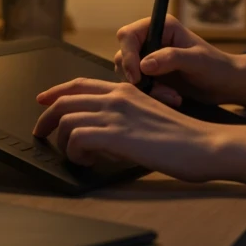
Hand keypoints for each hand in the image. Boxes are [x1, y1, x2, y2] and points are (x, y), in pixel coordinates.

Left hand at [33, 78, 245, 184]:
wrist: (204, 144)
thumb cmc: (184, 138)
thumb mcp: (149, 118)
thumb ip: (124, 120)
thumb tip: (100, 137)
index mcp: (126, 90)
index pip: (81, 84)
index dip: (57, 92)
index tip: (43, 101)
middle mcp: (118, 97)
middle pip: (66, 99)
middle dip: (47, 118)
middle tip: (40, 134)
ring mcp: (117, 114)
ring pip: (67, 119)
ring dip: (65, 142)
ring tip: (77, 157)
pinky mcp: (117, 134)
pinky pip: (77, 138)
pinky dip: (75, 152)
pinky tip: (87, 161)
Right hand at [113, 14, 245, 108]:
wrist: (227, 85)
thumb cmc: (216, 67)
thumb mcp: (197, 61)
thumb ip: (171, 59)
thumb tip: (144, 65)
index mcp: (161, 27)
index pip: (128, 35)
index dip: (128, 55)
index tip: (137, 75)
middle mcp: (152, 40)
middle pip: (123, 56)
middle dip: (137, 77)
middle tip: (160, 91)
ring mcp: (150, 59)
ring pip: (129, 75)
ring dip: (146, 89)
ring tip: (172, 96)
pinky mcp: (152, 77)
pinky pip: (139, 87)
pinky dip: (152, 95)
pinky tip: (173, 99)